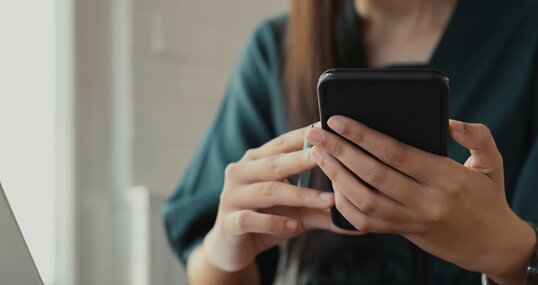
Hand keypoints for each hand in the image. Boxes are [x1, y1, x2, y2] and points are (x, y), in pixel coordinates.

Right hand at [205, 125, 359, 272]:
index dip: (305, 136)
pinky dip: (273, 222)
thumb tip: (359, 214)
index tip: (331, 130)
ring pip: (268, 191)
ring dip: (300, 195)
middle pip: (276, 163)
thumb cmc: (267, 220)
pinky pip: (251, 219)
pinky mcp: (229, 222)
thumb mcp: (297, 212)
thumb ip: (322, 208)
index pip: (283, 143)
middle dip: (304, 159)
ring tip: (327, 199)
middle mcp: (241, 172)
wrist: (231, 248)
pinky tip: (293, 226)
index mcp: (256, 160)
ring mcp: (232, 196)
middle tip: (331, 155)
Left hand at [305, 116, 535, 284]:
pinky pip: (364, 221)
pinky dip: (344, 204)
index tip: (338, 120)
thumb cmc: (487, 196)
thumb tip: (448, 120)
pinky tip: (332, 183)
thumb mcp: (492, 162)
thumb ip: (476, 136)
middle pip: (373, 174)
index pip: (395, 153)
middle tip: (315, 133)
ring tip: (317, 153)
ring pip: (364, 200)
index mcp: (446, 178)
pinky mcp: (401, 232)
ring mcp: (411, 220)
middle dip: (339, 151)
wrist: (490, 243)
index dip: (363, 136)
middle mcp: (426, 201)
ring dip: (336, 176)